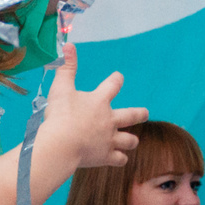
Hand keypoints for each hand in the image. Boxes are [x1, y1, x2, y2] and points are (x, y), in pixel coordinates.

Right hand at [46, 42, 143, 172]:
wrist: (61, 145)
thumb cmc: (60, 116)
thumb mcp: (61, 89)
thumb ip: (66, 67)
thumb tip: (69, 45)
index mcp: (100, 101)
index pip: (114, 84)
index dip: (116, 80)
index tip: (118, 77)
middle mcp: (110, 120)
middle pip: (133, 115)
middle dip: (140, 113)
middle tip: (145, 113)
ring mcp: (109, 139)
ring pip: (130, 140)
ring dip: (132, 140)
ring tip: (132, 140)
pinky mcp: (105, 157)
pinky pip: (120, 159)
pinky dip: (120, 159)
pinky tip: (119, 159)